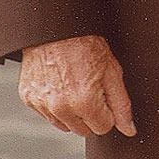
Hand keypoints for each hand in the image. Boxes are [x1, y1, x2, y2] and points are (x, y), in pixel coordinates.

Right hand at [18, 34, 136, 137]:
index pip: (103, 127)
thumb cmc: (86, 45)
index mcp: (85, 102)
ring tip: (74, 85)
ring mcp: (42, 104)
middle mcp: (61, 108)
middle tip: (89, 87)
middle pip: (83, 130)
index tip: (103, 93)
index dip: (107, 111)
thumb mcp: (112, 71)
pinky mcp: (29, 98)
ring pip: (64, 125)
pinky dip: (54, 104)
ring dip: (72, 112)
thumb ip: (121, 104)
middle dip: (90, 114)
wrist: (56, 28)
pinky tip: (59, 84)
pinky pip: (47, 114)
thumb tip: (129, 130)